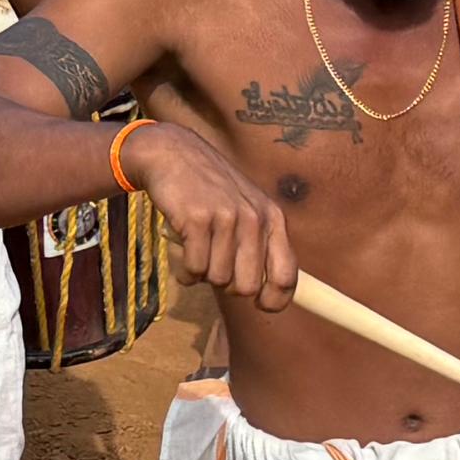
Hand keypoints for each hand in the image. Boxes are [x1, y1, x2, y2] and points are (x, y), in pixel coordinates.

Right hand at [127, 129, 293, 309]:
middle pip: (247, 287)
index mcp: (273, 218)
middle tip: (215, 264)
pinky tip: (182, 249)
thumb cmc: (210, 188)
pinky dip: (184, 269)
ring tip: (196, 248)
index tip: (261, 305)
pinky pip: (194, 269)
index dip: (274, 300)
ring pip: (217, 279)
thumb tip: (268, 291)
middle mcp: (254, 218)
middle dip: (228, 284)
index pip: (286, 276)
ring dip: (202, 273)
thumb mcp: (247, 207)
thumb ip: (260, 242)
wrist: (173, 154)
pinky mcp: (197, 220)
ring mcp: (226, 218)